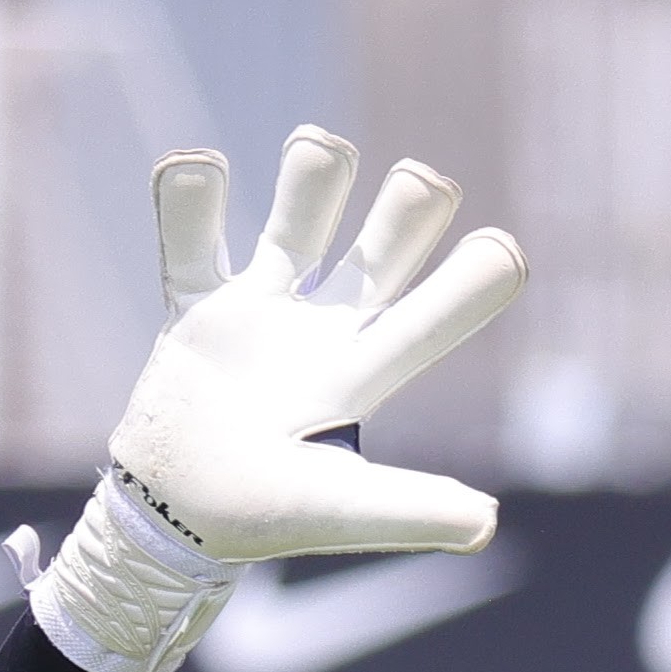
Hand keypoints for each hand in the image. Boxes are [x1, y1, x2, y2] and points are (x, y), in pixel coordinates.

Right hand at [103, 128, 519, 564]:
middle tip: (422, 182)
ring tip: (317, 146)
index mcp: (361, 377)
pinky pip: (191, 244)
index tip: (504, 250)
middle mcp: (322, 334)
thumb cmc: (258, 521)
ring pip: (298, 225)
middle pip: (381, 253)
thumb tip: (490, 523)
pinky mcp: (198, 313)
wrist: (167, 525)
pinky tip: (196, 163)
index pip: (432, 318)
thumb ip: (405, 510)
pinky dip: (188, 203)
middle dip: (410, 210)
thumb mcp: (335, 511)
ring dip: (313, 178)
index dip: (472, 283)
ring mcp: (260, 316)